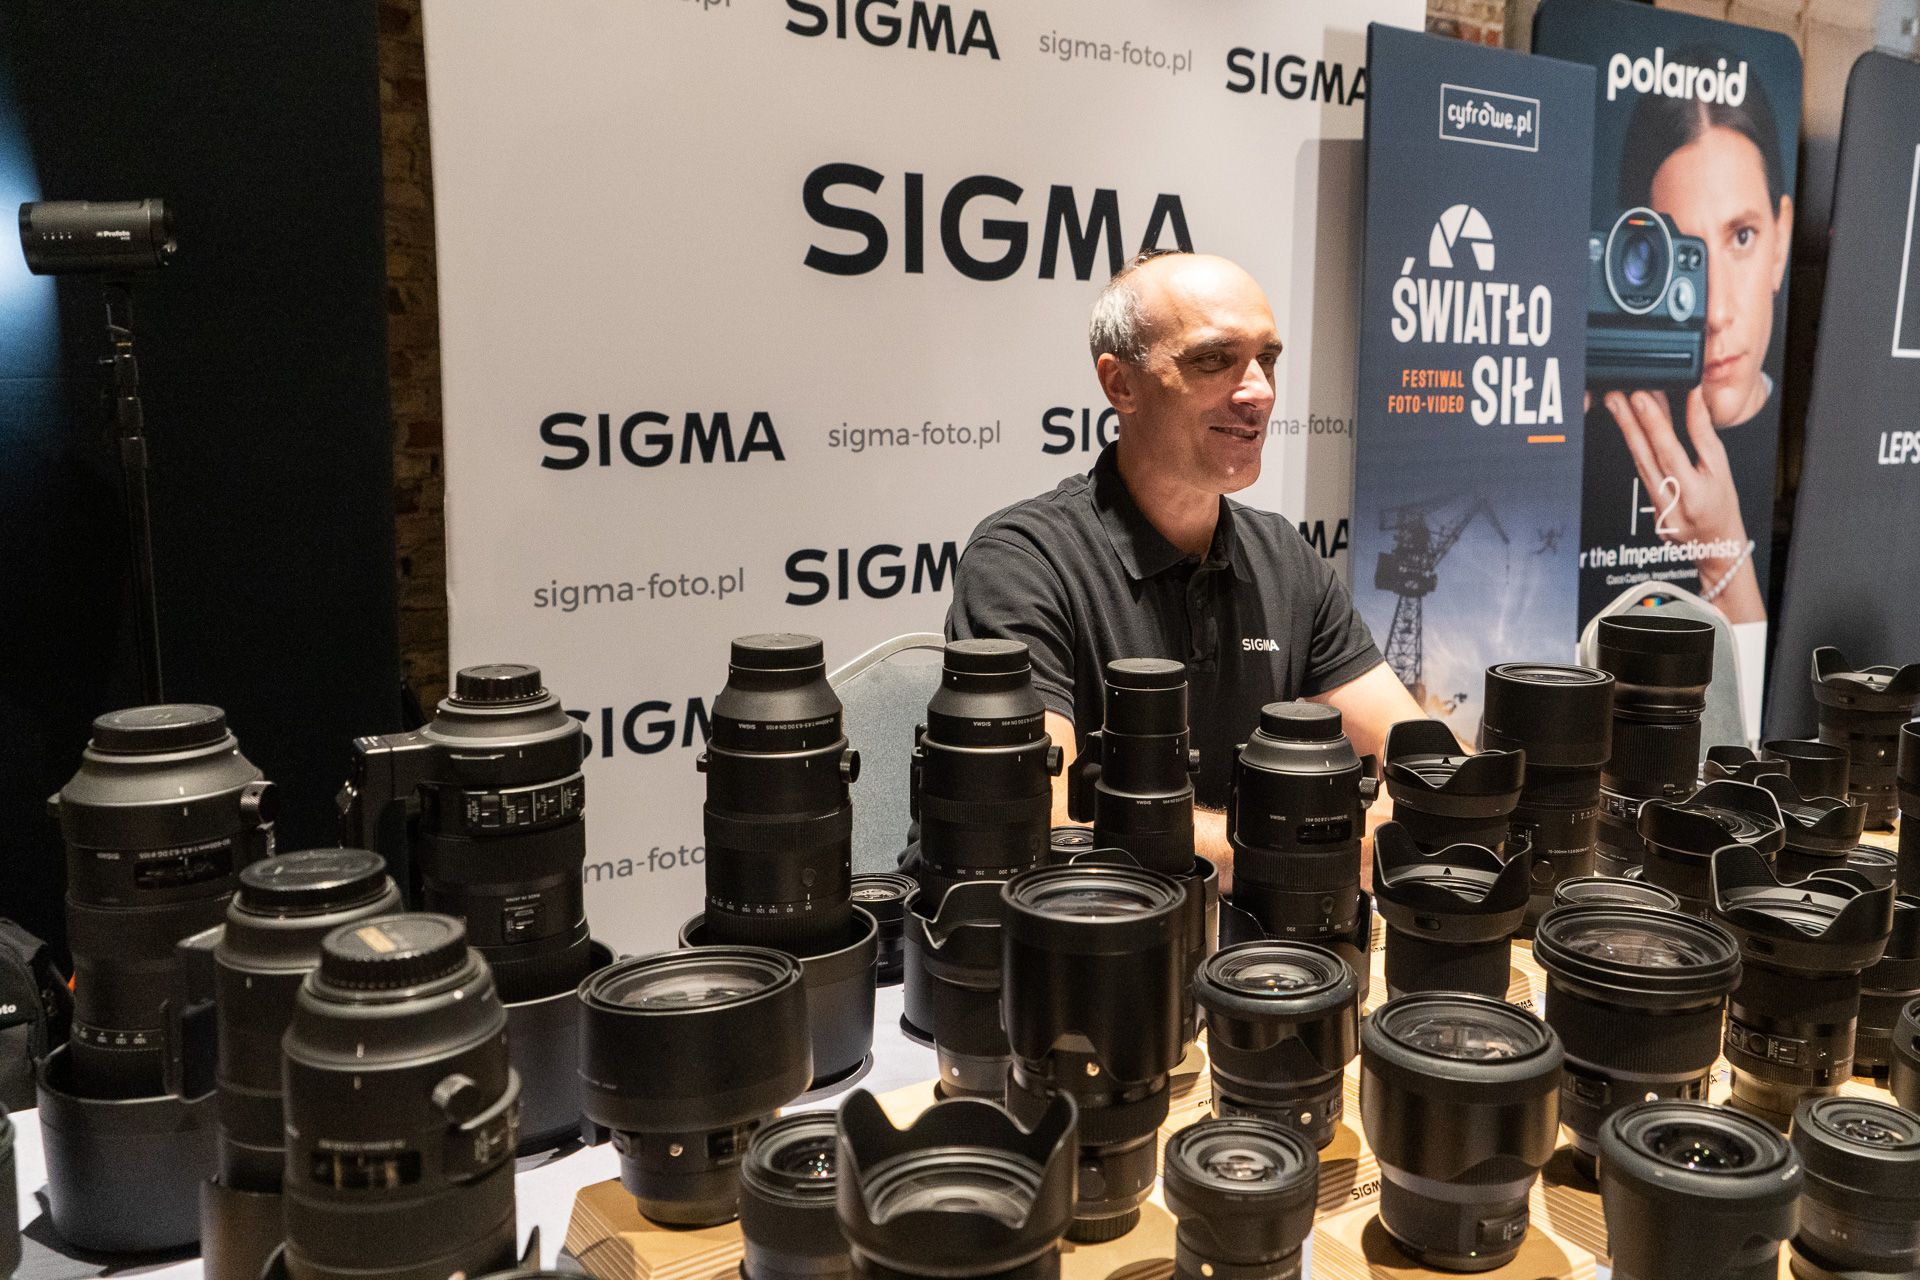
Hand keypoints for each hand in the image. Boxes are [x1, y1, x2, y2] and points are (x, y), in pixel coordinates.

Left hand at [1603, 386, 1747, 549]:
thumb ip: (1703, 434)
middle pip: (1645, 457)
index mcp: (1693, 493)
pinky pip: (1640, 473)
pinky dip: (1637, 449)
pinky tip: (1632, 430)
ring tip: (1619, 406)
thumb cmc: (1722, 504)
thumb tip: (1693, 400)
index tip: (1641, 397)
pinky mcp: (1646, 508)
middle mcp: (1670, 503)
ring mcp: (1654, 508)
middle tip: (1616, 397)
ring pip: (1639, 464)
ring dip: (1628, 433)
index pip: (1669, 452)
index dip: (1654, 423)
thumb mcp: (1721, 467)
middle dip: (1628, 423)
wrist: (1714, 544)